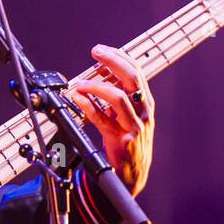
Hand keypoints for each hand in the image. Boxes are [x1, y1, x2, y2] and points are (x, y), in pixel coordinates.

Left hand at [65, 44, 155, 196]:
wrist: (133, 174)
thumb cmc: (129, 140)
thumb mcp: (129, 114)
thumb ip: (119, 94)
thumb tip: (102, 71)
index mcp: (145, 102)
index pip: (137, 71)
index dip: (119, 57)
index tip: (102, 49)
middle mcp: (143, 112)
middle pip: (132, 79)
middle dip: (113, 62)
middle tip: (95, 52)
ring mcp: (133, 126)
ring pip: (118, 98)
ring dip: (96, 86)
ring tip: (80, 83)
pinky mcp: (121, 140)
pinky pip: (102, 119)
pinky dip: (87, 106)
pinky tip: (77, 98)